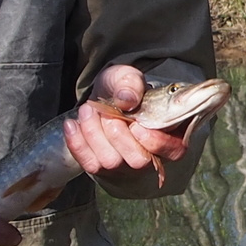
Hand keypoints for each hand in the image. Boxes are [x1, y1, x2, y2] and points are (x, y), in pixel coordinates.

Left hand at [66, 64, 192, 186]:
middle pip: (138, 161)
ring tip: (87, 110)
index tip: (135, 123)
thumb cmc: (123, 90)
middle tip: (107, 112)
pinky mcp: (103, 169)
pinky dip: (77, 143)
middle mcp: (151, 157)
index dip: (155, 140)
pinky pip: (89, 164)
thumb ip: (130, 82)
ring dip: (94, 133)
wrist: (102, 98)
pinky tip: (72, 124)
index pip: (174, 151)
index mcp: (171, 134)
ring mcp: (126, 167)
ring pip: (111, 162)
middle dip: (118, 135)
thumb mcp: (128, 77)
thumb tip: (127, 99)